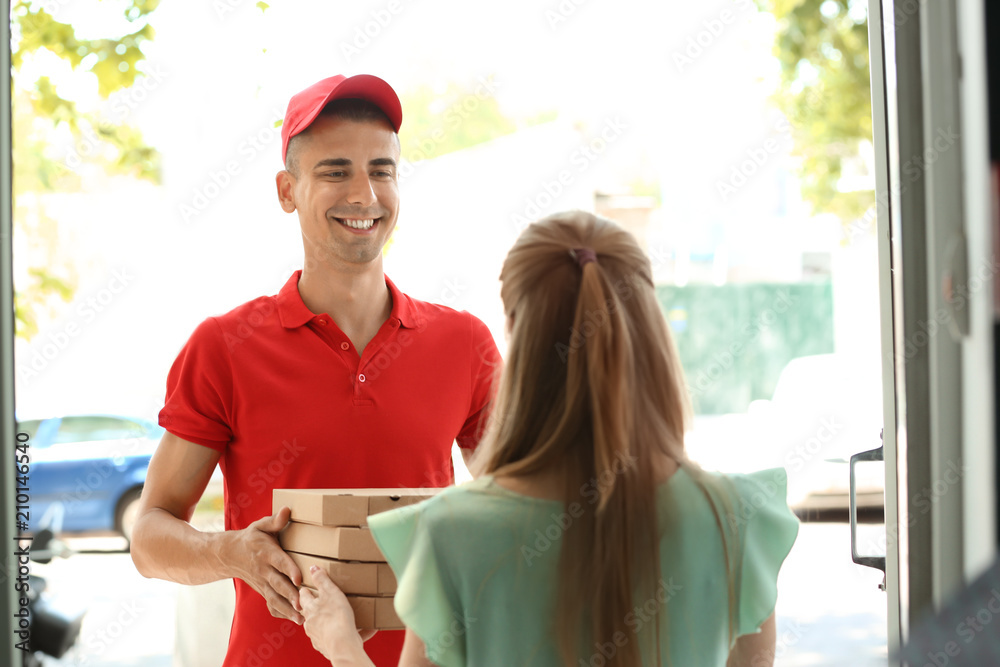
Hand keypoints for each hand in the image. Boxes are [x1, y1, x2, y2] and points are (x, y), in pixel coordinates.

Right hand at [223, 507, 302, 623]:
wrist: (228, 554)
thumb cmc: (250, 538)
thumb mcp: (260, 526)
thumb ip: (275, 521)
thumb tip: (287, 510)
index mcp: (266, 553)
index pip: (279, 562)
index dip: (289, 570)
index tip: (299, 578)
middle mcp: (263, 570)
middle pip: (278, 584)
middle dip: (290, 595)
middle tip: (303, 604)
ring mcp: (262, 582)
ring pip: (275, 598)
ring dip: (288, 609)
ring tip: (301, 618)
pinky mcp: (262, 590)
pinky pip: (271, 603)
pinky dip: (281, 612)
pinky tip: (294, 619)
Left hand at [300, 567, 376, 662]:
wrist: (343, 646)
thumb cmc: (336, 618)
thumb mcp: (330, 592)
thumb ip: (322, 580)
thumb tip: (313, 568)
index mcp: (310, 610)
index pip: (303, 597)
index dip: (306, 591)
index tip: (307, 587)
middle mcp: (311, 625)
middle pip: (312, 614)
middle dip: (318, 608)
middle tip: (326, 602)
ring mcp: (319, 638)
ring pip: (325, 628)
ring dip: (334, 622)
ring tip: (348, 617)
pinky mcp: (331, 648)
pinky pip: (341, 639)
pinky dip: (354, 633)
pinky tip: (369, 629)